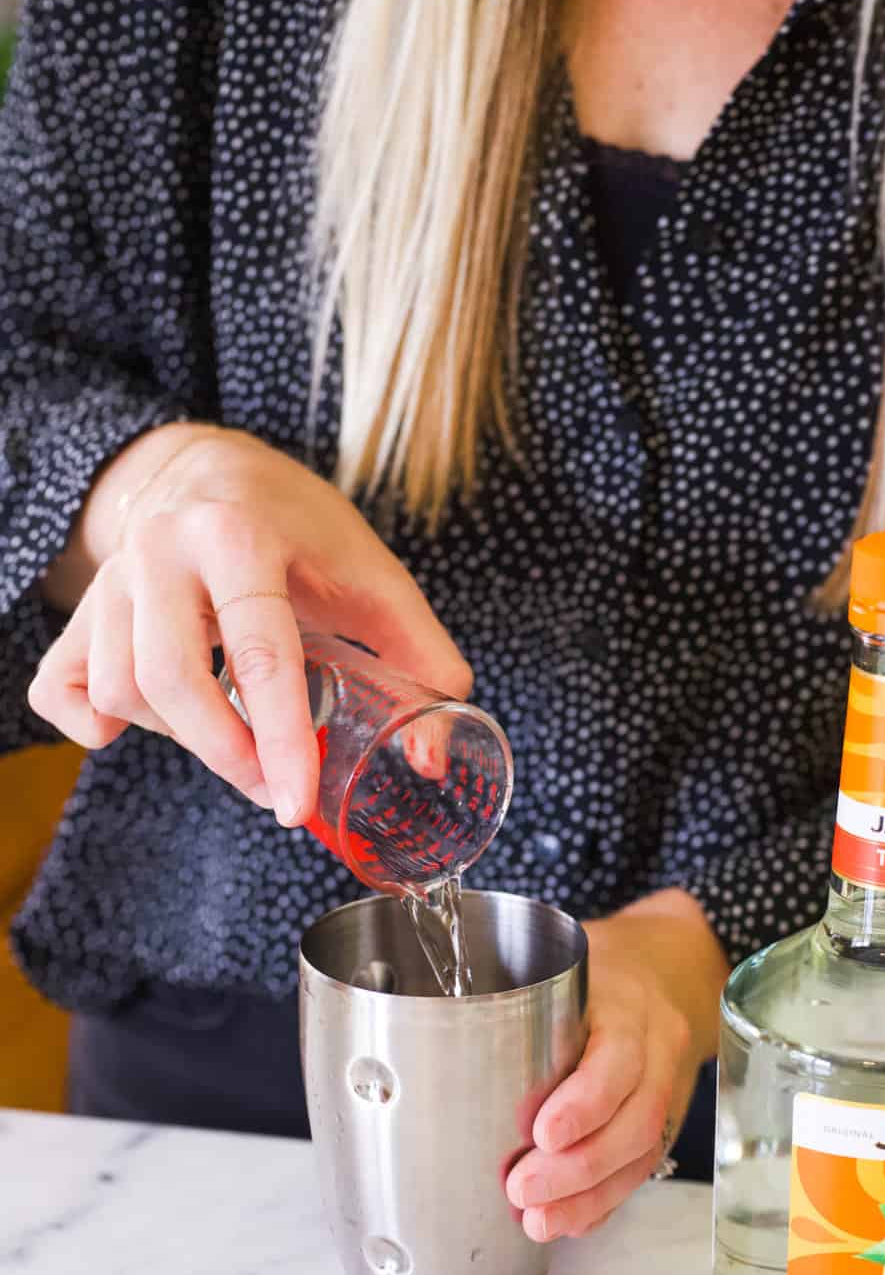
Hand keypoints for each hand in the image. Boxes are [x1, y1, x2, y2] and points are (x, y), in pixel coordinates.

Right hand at [29, 425, 470, 823]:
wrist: (212, 470)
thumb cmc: (301, 529)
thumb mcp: (376, 578)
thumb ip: (424, 660)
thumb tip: (433, 759)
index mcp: (241, 536)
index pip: (258, 653)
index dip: (279, 740)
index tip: (295, 805)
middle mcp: (162, 550)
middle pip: (168, 679)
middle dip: (226, 753)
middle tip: (273, 788)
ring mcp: (110, 579)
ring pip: (119, 690)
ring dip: (181, 736)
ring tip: (232, 731)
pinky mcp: (79, 610)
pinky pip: (60, 690)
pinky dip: (97, 725)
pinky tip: (151, 726)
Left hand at [505, 890, 727, 1239]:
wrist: (665, 967)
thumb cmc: (597, 968)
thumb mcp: (560, 965)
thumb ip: (513, 1002)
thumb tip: (421, 1052)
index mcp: (629, 1004)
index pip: (618, 1058)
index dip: (585, 1103)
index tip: (541, 1134)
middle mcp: (657, 1047)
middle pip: (635, 1118)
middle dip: (578, 1168)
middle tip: (522, 1191)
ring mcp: (667, 1085)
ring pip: (643, 1151)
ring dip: (589, 1196)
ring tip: (539, 1221)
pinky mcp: (665, 1118)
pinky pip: (643, 1168)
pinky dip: (604, 1201)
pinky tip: (568, 1220)